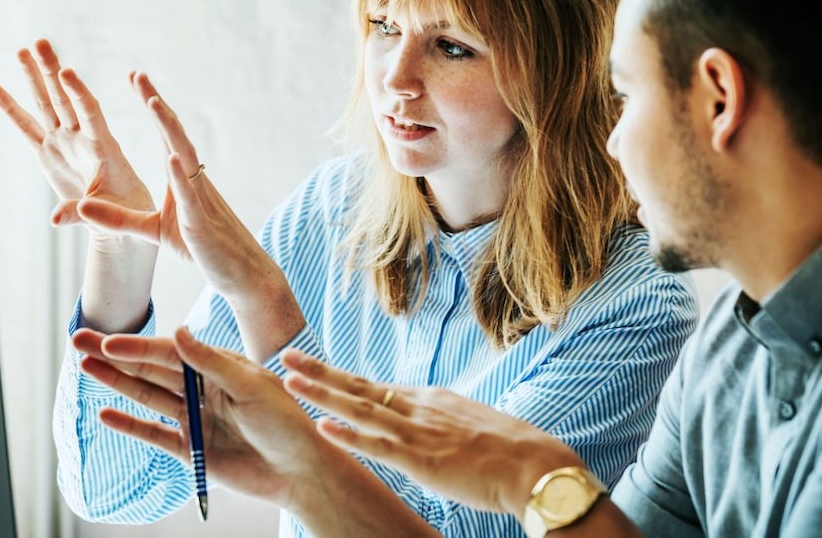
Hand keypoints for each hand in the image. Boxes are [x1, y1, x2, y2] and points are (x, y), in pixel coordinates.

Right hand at [0, 39, 154, 234]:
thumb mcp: (109, 214)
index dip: (78, 93)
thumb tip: (54, 221)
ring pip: (46, 105)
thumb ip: (81, 213)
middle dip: (51, 71)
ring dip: (34, 79)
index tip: (67, 72)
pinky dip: (11, 110)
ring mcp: (63, 142)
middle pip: (64, 98)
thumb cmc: (125, 211)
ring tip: (21, 50)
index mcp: (103, 147)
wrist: (120, 216)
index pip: (90, 113)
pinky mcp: (49, 153)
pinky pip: (26, 128)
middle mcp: (81, 138)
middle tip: (40, 43)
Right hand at [72, 326, 331, 507]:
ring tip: (85, 367)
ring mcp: (195, 419)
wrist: (300, 470)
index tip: (109, 340)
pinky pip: (154, 435)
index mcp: (219, 367)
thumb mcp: (252, 386)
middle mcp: (203, 389)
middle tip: (78, 339)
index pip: (170, 352)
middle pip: (151, 369)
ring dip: (116, 382)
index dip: (138, 347)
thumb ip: (212, 362)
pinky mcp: (192, 450)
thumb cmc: (287, 421)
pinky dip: (130, 425)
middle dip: (115, 355)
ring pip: (148, 396)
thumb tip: (178, 332)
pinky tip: (105, 413)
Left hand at [74, 72, 305, 358]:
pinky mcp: (201, 222)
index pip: (166, 134)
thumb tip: (82, 206)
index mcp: (183, 179)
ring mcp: (200, 198)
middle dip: (156, 103)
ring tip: (153, 102)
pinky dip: (180, 175)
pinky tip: (172, 157)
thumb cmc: (202, 248)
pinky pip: (191, 195)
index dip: (152, 106)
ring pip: (184, 155)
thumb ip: (118, 219)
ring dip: (169, 128)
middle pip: (174, 133)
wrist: (241, 273)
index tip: (136, 78)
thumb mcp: (153, 231)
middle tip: (138, 74)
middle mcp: (193, 180)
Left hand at [281, 349, 584, 518]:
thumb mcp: (468, 425)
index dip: (339, 377)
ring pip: (360, 409)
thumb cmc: (510, 451)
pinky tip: (322, 427)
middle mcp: (419, 408)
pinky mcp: (422, 460)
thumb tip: (428, 427)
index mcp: (430, 400)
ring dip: (322, 395)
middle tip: (285, 355)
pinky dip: (348, 436)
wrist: (536, 465)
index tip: (311, 366)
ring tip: (289, 381)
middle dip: (319, 372)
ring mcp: (419, 432)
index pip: (374, 387)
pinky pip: (379, 446)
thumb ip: (442, 423)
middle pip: (359, 386)